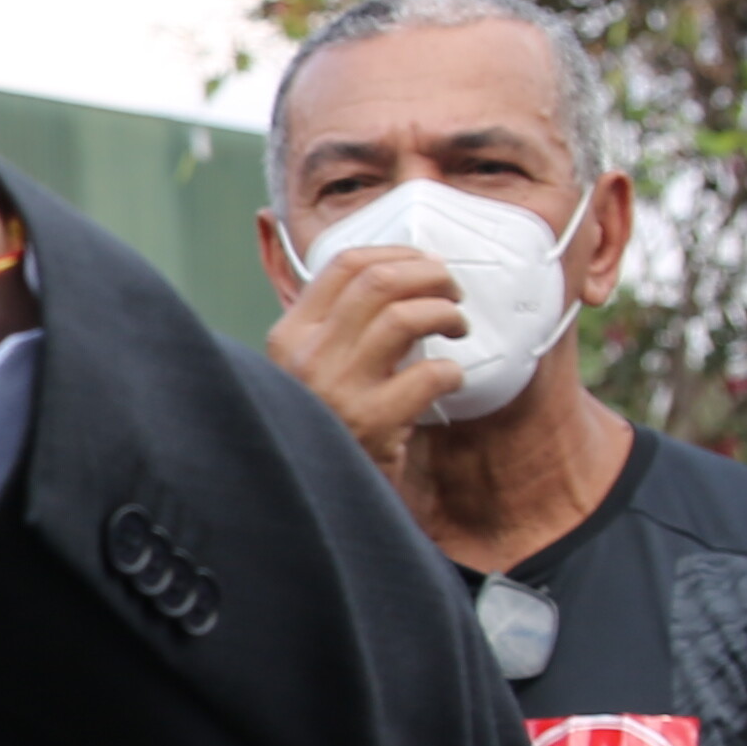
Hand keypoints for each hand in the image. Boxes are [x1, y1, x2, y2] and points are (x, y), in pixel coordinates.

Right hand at [265, 245, 470, 460]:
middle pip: (379, 282)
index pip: (344, 265)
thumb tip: (400, 276)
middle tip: (452, 291)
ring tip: (456, 327)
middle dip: (430, 276)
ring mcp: (338, 389)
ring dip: (446, 314)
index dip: (397, 253)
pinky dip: (453, 371)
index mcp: (290, 335)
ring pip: (405, 317)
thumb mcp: (310, 367)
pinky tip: (451, 379)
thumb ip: (338, 325)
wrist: (321, 491)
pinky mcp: (372, 422)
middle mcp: (307, 356)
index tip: (425, 263)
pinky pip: (430, 374)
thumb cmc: (326, 425)